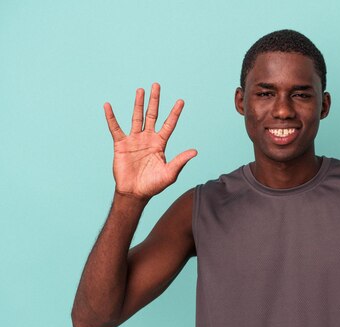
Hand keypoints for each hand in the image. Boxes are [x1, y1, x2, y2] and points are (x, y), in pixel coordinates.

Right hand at [104, 83, 196, 198]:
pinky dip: (111, 117)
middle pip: (152, 115)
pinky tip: (108, 105)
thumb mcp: (170, 173)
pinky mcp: (121, 144)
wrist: (134, 193)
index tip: (181, 101)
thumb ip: (180, 161)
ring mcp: (134, 140)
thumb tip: (195, 151)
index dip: (175, 113)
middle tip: (157, 85)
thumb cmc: (153, 185)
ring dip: (138, 103)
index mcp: (160, 144)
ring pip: (136, 117)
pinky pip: (115, 128)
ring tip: (140, 89)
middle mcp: (148, 138)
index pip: (169, 124)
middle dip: (155, 100)